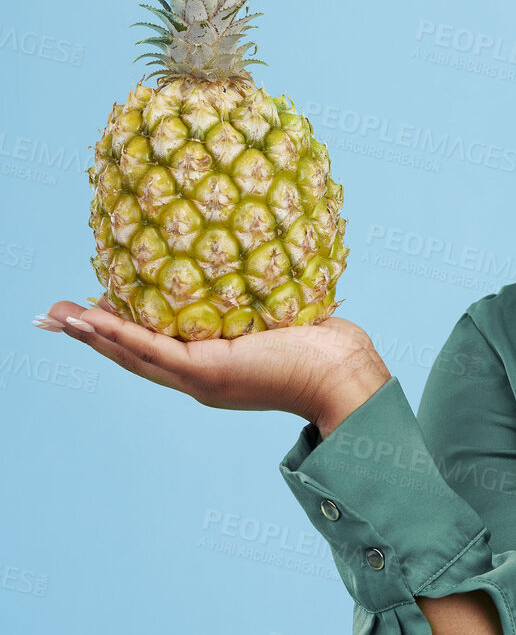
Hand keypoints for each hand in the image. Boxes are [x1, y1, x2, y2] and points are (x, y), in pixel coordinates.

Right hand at [37, 295, 389, 431]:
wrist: (344, 375)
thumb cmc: (324, 344)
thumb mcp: (278, 313)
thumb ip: (255, 296)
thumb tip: (253, 255)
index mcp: (213, 367)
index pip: (156, 347)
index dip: (119, 331)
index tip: (88, 312)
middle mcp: (200, 378)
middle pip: (132, 355)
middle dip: (89, 336)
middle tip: (51, 316)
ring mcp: (201, 379)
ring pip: (134, 356)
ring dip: (92, 335)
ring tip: (57, 317)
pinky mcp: (208, 373)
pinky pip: (153, 351)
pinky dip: (118, 336)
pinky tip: (91, 321)